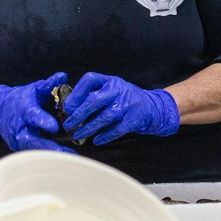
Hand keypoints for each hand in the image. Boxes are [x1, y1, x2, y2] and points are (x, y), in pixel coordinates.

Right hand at [0, 72, 73, 152]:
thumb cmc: (20, 99)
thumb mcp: (34, 89)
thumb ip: (49, 84)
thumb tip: (63, 75)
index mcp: (24, 109)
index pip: (32, 115)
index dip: (43, 121)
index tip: (54, 127)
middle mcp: (19, 127)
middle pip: (32, 139)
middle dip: (49, 146)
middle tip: (67, 152)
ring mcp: (17, 139)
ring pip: (34, 150)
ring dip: (51, 154)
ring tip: (69, 158)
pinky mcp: (19, 147)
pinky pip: (34, 153)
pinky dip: (48, 156)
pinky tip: (63, 159)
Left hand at [61, 72, 179, 145]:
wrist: (152, 107)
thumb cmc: (125, 99)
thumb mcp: (111, 90)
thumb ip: (93, 95)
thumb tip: (69, 109)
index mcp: (110, 81)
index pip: (90, 79)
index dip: (77, 93)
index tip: (67, 107)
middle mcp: (119, 90)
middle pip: (95, 100)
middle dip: (79, 114)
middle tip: (68, 125)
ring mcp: (128, 104)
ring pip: (105, 117)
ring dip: (89, 128)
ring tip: (78, 135)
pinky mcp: (134, 119)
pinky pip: (117, 129)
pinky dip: (105, 136)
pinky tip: (96, 140)